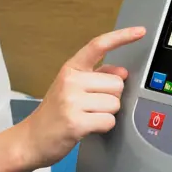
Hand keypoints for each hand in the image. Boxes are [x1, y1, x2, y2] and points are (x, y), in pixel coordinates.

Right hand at [20, 25, 146, 166]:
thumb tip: (122, 72)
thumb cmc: (54, 114)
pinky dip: (102, 127)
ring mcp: (71, 101)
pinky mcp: (76, 122)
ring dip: (106, 114)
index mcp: (70, 69)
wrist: (31, 140)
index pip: (98, 46)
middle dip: (111, 97)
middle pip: (117, 84)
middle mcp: (70, 81)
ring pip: (115, 104)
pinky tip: (87, 127)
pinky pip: (109, 121)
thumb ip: (97, 76)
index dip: (122, 37)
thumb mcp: (71, 88)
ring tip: (87, 117)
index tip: (140, 31)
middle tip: (91, 106)